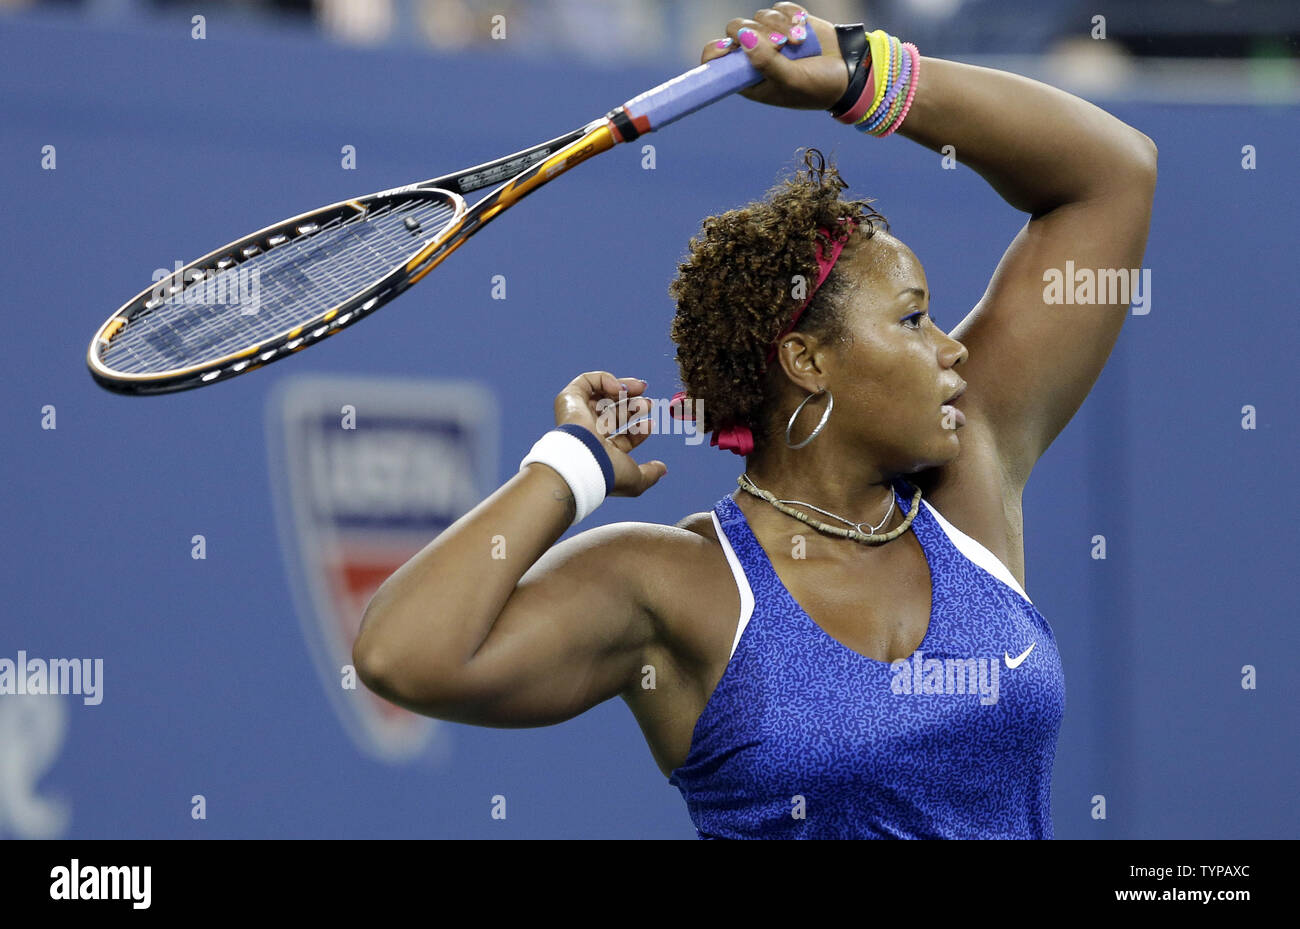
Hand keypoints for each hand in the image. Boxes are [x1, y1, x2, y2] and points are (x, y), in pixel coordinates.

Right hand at [553, 371, 667, 496]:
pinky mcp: (569, 400)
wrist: (583, 462)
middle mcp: (588, 433)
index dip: (638, 429)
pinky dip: (605, 380)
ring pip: (602, 396)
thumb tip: (663, 469)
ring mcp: (578, 416)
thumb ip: (650, 474)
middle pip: (613, 414)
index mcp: (600, 451)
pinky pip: (587, 382)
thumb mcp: (635, 479)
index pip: (622, 436)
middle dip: (633, 406)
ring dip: (624, 389)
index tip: (651, 424)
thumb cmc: (607, 473)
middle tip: (648, 403)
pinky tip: (619, 389)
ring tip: (640, 388)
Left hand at [701, 3, 848, 109]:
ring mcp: (769, 37)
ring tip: (799, 43)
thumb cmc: (817, 87)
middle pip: (735, 29)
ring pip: (758, 17)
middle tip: (780, 46)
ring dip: (780, 27)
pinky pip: (779, 8)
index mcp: (746, 78)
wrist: (850, 73)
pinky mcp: (786, 21)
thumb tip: (742, 37)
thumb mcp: (790, 80)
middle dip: (757, 34)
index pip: (714, 61)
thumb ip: (765, 61)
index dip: (717, 51)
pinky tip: (804, 28)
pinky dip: (791, 15)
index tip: (730, 47)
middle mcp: (753, 57)